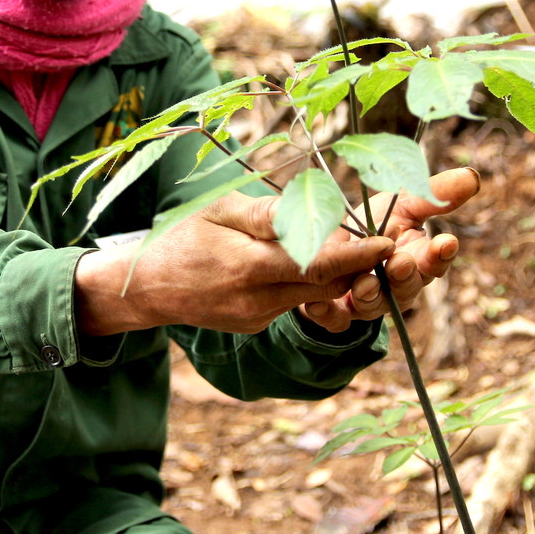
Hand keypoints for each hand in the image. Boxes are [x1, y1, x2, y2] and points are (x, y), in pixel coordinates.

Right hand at [74, 192, 393, 335]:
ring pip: (312, 296)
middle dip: (356, 265)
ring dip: (333, 275)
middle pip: (324, 285)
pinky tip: (303, 263)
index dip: (357, 254)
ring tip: (347, 247)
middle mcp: (257, 300)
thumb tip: (309, 207)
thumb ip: (267, 214)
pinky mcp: (254, 325)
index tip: (388, 242)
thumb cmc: (182, 236)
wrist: (146, 287)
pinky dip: (306, 285)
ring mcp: (257, 317)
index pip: (317, 263)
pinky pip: (292, 303)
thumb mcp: (220, 211)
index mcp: (249, 266)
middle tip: (382, 240)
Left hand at [297, 167, 478, 333]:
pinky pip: (333, 320)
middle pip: (407, 289)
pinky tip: (318, 305)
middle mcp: (395, 287)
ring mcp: (366, 302)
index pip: (435, 262)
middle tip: (401, 263)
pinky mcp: (334, 311)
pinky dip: (327, 314)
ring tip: (365, 283)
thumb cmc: (374, 224)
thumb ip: (433, 194)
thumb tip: (472, 176)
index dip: (441, 255)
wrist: (330, 244)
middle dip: (405, 277)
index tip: (446, 242)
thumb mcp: (402, 203)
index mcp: (416, 260)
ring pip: (373, 306)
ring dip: (370, 295)